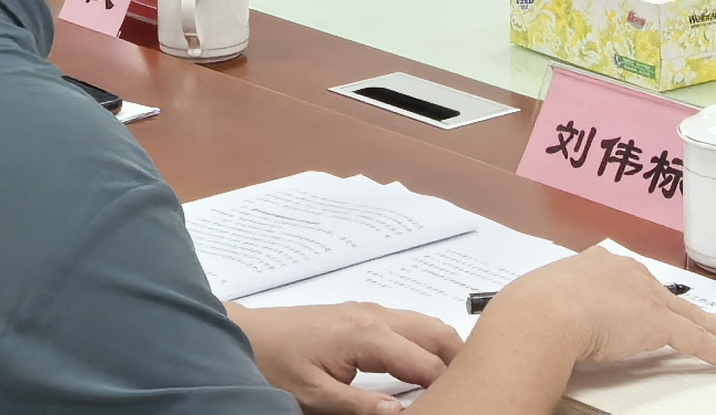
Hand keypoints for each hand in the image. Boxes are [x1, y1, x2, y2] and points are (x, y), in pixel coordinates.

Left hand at [231, 302, 464, 414]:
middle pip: (437, 332)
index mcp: (368, 335)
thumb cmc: (273, 363)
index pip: (426, 363)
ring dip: (443, 348)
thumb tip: (401, 413)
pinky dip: (425, 341)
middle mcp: (375, 315)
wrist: (245, 334)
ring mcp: (369, 311)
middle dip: (458, 359)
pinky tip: (421, 365)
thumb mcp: (314, 396)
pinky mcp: (361, 313)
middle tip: (470, 389)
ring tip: (452, 380)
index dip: (447, 386)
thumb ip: (360, 406)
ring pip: (425, 324)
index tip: (460, 403)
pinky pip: (407, 323)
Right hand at [484, 251, 715, 375]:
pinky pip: (699, 340)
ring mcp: (646, 296)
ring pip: (694, 318)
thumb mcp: (542, 300)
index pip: (633, 283)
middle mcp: (627, 273)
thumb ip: (555, 307)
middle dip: (694, 312)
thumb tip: (541, 321)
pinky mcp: (660, 322)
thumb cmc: (531, 309)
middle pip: (671, 297)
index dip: (648, 297)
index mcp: (597, 265)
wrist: (542, 311)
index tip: (655, 305)